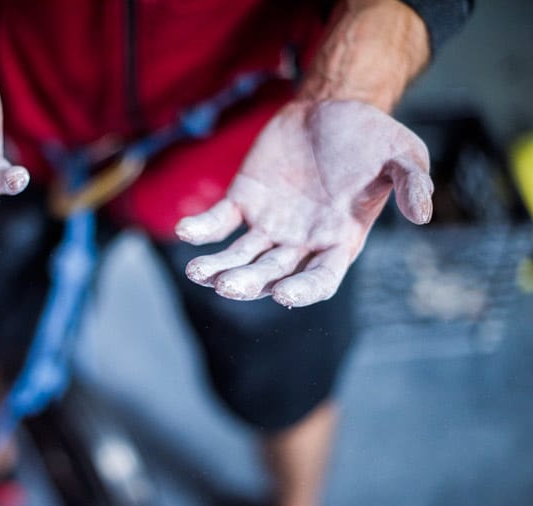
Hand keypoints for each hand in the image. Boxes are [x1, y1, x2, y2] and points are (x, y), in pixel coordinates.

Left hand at [175, 99, 431, 306]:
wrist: (332, 107)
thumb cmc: (371, 138)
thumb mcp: (403, 155)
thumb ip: (412, 183)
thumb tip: (423, 214)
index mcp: (338, 242)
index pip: (320, 280)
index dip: (303, 291)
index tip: (283, 295)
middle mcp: (300, 243)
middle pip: (271, 274)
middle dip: (249, 283)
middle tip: (227, 286)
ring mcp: (268, 226)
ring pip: (240, 257)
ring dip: (219, 267)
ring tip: (198, 272)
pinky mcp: (244, 202)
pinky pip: (218, 222)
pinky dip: (201, 229)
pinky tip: (184, 231)